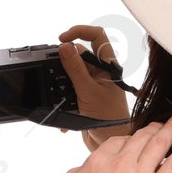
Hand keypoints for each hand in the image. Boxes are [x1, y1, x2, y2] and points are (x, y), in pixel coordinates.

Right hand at [48, 117, 171, 172]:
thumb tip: (79, 172)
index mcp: (98, 161)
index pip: (118, 142)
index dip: (129, 139)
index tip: (135, 141)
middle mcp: (120, 163)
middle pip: (141, 138)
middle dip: (152, 129)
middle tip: (160, 125)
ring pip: (159, 144)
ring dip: (171, 130)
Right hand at [56, 24, 131, 147]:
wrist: (111, 140)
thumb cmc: (109, 117)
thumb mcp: (88, 91)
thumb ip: (75, 69)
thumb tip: (65, 47)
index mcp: (107, 65)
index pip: (96, 36)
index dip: (79, 31)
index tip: (62, 39)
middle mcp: (100, 71)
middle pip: (78, 55)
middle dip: (65, 65)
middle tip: (60, 76)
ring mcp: (91, 83)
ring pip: (70, 73)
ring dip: (63, 85)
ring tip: (66, 98)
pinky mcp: (83, 95)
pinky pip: (68, 90)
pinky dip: (64, 99)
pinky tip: (66, 110)